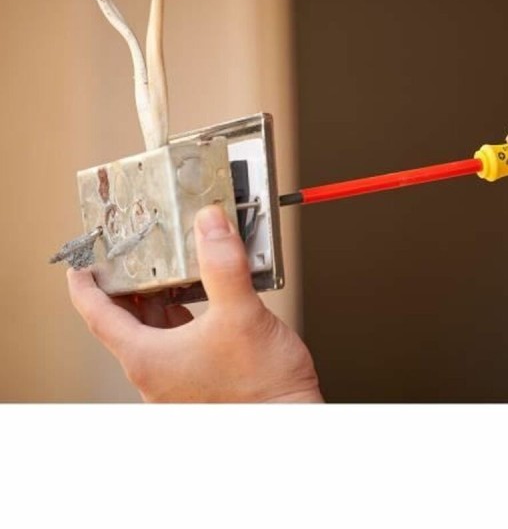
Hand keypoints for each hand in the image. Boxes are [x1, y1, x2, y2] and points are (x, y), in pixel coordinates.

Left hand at [68, 204, 322, 401]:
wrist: (290, 420)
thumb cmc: (261, 388)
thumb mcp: (241, 315)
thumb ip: (223, 265)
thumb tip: (209, 225)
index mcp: (149, 358)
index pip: (98, 316)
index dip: (85, 286)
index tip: (79, 264)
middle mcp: (155, 372)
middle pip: (125, 320)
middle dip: (127, 283)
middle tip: (130, 253)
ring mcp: (176, 378)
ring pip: (153, 329)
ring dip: (157, 297)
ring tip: (169, 266)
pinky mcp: (198, 378)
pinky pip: (177, 338)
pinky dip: (180, 312)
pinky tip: (201, 296)